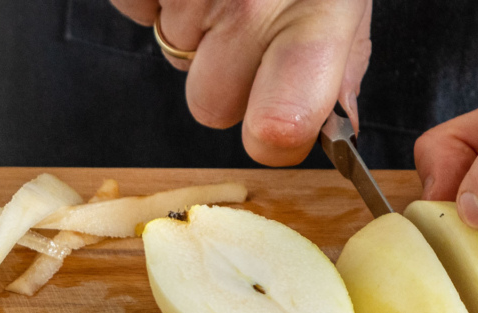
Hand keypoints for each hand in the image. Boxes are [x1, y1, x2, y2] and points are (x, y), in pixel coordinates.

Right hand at [110, 0, 371, 165]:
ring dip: (196, 31)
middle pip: (209, 105)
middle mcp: (250, 8)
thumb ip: (339, 66)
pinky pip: (137, 10)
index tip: (282, 121)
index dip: (275, 135)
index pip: (277, 132)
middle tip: (251, 30)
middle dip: (226, 79)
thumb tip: (327, 127)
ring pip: (174, 57)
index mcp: (315, 20)